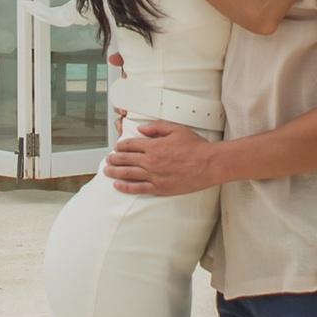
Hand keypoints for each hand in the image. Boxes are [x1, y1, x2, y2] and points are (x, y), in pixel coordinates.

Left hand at [106, 118, 223, 195]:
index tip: (117, 147)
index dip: (121, 145)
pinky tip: (118, 185)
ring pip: (127, 174)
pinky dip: (125, 187)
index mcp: (153, 145)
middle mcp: (150, 161)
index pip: (130, 144)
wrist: (209, 164)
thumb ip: (156, 127)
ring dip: (114, 172)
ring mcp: (154, 176)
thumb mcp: (176, 129)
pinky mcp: (159, 188)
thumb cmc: (196, 147)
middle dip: (114, 159)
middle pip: (125, 159)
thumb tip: (141, 129)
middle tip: (108, 159)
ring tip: (107, 171)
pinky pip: (137, 188)